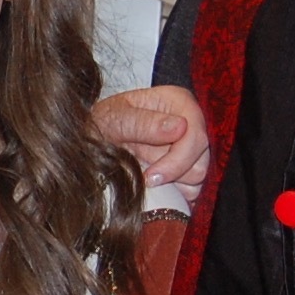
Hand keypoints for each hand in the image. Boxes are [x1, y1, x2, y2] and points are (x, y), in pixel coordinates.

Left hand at [94, 84, 212, 206]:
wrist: (93, 140)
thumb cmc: (102, 124)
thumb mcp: (113, 119)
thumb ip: (143, 123)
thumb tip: (180, 127)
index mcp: (179, 102)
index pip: (197, 137)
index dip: (177, 161)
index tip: (150, 175)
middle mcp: (191, 123)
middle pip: (201, 162)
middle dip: (172, 174)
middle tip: (144, 175)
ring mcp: (191, 147)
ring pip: (198, 179)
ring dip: (171, 183)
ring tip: (145, 172)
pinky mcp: (187, 168)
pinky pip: (192, 190)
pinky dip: (172, 192)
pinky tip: (151, 180)